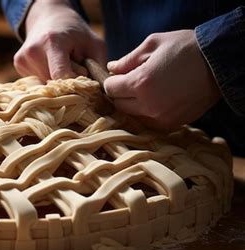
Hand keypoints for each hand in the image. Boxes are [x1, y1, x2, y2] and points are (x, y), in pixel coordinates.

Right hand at [14, 0, 106, 80]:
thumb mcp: (94, 44)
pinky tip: (50, 66)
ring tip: (62, 65)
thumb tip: (97, 92)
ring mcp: (22, 59)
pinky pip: (38, 83)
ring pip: (46, 86)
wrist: (49, 18)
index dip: (76, 85)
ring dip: (58, 81)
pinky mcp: (18, 65)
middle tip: (74, 67)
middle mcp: (32, 51)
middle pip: (54, 83)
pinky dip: (48, 79)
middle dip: (68, 82)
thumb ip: (98, 67)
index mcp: (51, 42)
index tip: (85, 82)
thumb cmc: (75, 33)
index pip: (61, 76)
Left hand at [104, 30, 219, 129]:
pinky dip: (148, 113)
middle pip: (118, 105)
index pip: (110, 89)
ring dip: (133, 105)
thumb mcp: (154, 44)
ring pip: (132, 116)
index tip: (119, 76)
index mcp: (140, 83)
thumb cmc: (186, 48)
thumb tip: (111, 69)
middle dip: (121, 93)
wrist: (220, 62)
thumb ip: (128, 59)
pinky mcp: (171, 124)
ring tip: (147, 90)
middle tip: (131, 82)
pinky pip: (149, 122)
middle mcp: (148, 105)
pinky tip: (158, 99)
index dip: (112, 81)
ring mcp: (160, 117)